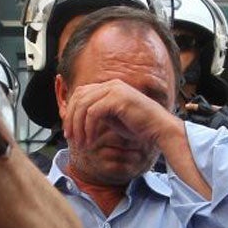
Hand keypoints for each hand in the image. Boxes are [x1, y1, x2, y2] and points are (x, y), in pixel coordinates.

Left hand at [61, 79, 179, 151]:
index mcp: (109, 86)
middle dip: (71, 119)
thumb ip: (96, 114)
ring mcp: (115, 89)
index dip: (71, 111)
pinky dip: (89, 128)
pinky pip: (93, 113)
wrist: (158, 129)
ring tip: (81, 142)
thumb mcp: (111, 118)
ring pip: (84, 106)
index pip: (81, 93)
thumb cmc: (137, 126)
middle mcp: (111, 84)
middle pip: (79, 97)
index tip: (69, 130)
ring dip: (78, 126)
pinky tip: (91, 141)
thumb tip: (75, 118)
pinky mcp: (118, 99)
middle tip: (70, 137)